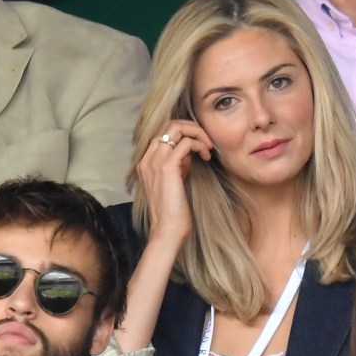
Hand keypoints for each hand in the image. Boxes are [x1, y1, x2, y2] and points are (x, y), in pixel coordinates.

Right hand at [135, 120, 213, 247]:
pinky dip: (199, 145)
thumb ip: (177, 166)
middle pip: (167, 124)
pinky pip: (185, 143)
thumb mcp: (174, 182)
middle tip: (207, 141)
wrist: (167, 230)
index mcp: (146, 162)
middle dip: (191, 127)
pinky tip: (206, 157)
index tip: (198, 145)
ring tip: (209, 147)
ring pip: (175, 128)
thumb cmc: (174, 211)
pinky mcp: (168, 168)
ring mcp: (155, 162)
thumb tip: (188, 153)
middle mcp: (147, 159)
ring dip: (197, 134)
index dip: (183, 133)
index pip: (161, 131)